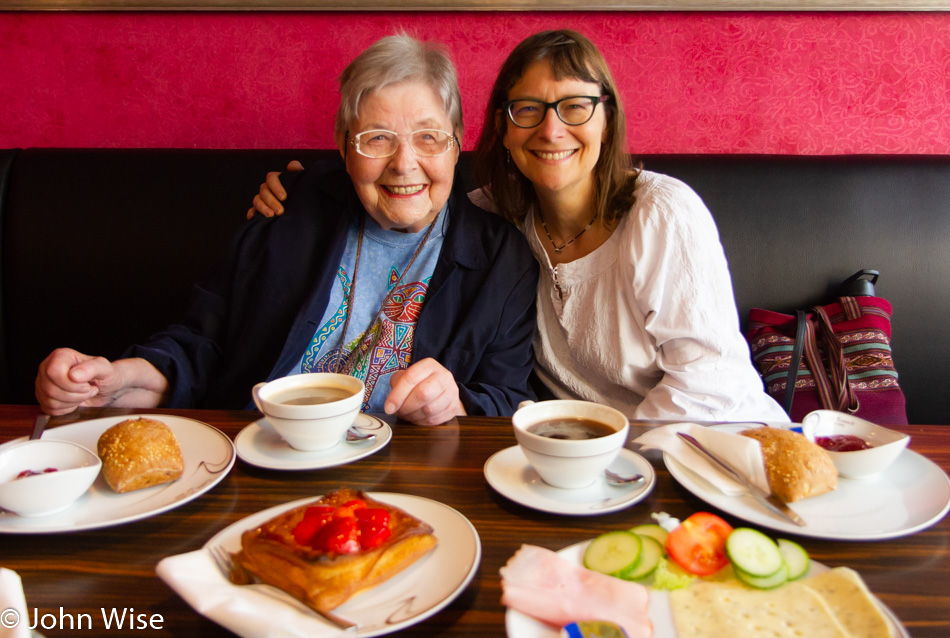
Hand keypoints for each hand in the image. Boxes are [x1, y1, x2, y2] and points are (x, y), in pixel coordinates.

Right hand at [35, 348, 167, 414]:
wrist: (121, 389)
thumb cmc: (117, 376)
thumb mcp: (111, 370)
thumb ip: (93, 368)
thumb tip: (75, 374)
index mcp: (62, 356)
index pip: (52, 373)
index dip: (71, 384)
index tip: (89, 385)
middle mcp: (51, 368)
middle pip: (47, 388)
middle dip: (73, 395)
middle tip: (90, 391)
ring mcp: (49, 384)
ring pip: (47, 401)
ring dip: (71, 403)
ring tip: (86, 396)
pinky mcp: (51, 398)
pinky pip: (49, 410)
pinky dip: (66, 411)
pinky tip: (79, 404)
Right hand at [245, 160, 303, 218]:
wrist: (306, 213)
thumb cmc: (305, 195)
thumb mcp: (304, 183)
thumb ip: (299, 172)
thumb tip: (291, 166)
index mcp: (278, 180)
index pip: (272, 178)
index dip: (276, 186)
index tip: (284, 197)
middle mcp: (268, 189)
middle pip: (263, 190)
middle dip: (271, 201)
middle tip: (280, 211)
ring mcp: (263, 200)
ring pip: (256, 200)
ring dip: (262, 208)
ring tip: (271, 215)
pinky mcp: (260, 212)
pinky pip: (252, 212)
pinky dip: (252, 214)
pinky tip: (256, 218)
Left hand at [384, 358, 466, 425]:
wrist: (442, 389)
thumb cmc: (419, 382)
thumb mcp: (405, 377)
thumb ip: (396, 386)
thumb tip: (391, 405)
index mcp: (429, 365)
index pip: (411, 378)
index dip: (397, 395)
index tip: (388, 407)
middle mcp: (443, 376)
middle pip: (423, 394)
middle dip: (406, 407)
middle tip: (399, 412)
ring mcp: (451, 392)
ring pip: (429, 409)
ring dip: (413, 416)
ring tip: (407, 414)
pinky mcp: (454, 407)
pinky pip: (435, 419)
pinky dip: (422, 422)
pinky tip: (417, 418)